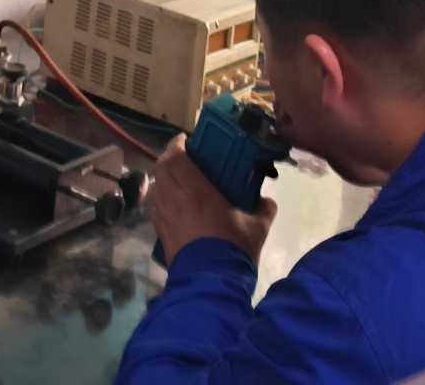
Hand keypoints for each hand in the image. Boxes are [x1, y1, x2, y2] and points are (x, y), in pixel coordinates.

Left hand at [148, 135, 277, 266]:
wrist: (209, 284)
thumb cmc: (232, 249)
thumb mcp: (257, 228)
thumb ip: (264, 209)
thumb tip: (267, 200)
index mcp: (196, 190)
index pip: (176, 156)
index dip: (178, 143)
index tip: (187, 139)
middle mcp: (174, 198)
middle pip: (162, 167)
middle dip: (170, 156)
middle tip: (185, 156)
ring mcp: (164, 215)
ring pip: (157, 186)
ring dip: (166, 177)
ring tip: (181, 179)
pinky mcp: (160, 232)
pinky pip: (157, 205)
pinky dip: (164, 197)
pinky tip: (177, 205)